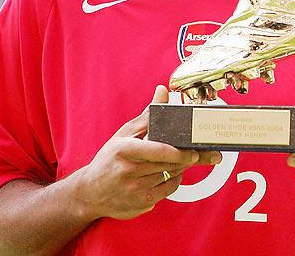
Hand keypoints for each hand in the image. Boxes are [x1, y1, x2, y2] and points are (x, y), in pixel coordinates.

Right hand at [78, 85, 220, 219]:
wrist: (91, 192)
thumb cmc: (109, 159)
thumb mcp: (124, 134)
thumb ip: (148, 115)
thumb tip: (163, 91)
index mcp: (124, 149)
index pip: (158, 150)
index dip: (179, 152)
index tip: (194, 150)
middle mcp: (129, 171)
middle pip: (169, 163)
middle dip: (188, 158)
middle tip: (203, 153)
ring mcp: (135, 190)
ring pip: (170, 175)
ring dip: (180, 167)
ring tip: (182, 159)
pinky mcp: (142, 203)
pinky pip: (168, 190)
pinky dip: (174, 180)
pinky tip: (170, 172)